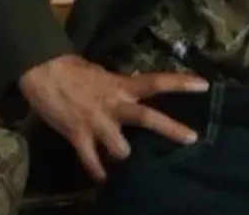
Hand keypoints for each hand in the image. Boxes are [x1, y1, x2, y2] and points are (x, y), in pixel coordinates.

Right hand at [19, 55, 208, 181]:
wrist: (45, 73)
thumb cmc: (75, 70)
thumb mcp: (104, 75)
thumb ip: (121, 87)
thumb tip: (136, 90)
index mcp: (121, 85)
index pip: (156, 82)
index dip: (180, 83)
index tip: (203, 85)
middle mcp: (114, 104)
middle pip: (148, 118)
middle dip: (171, 129)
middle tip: (193, 137)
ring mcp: (97, 122)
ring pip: (121, 148)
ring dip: (123, 152)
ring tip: (120, 152)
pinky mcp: (78, 136)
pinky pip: (92, 161)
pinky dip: (98, 171)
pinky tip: (102, 178)